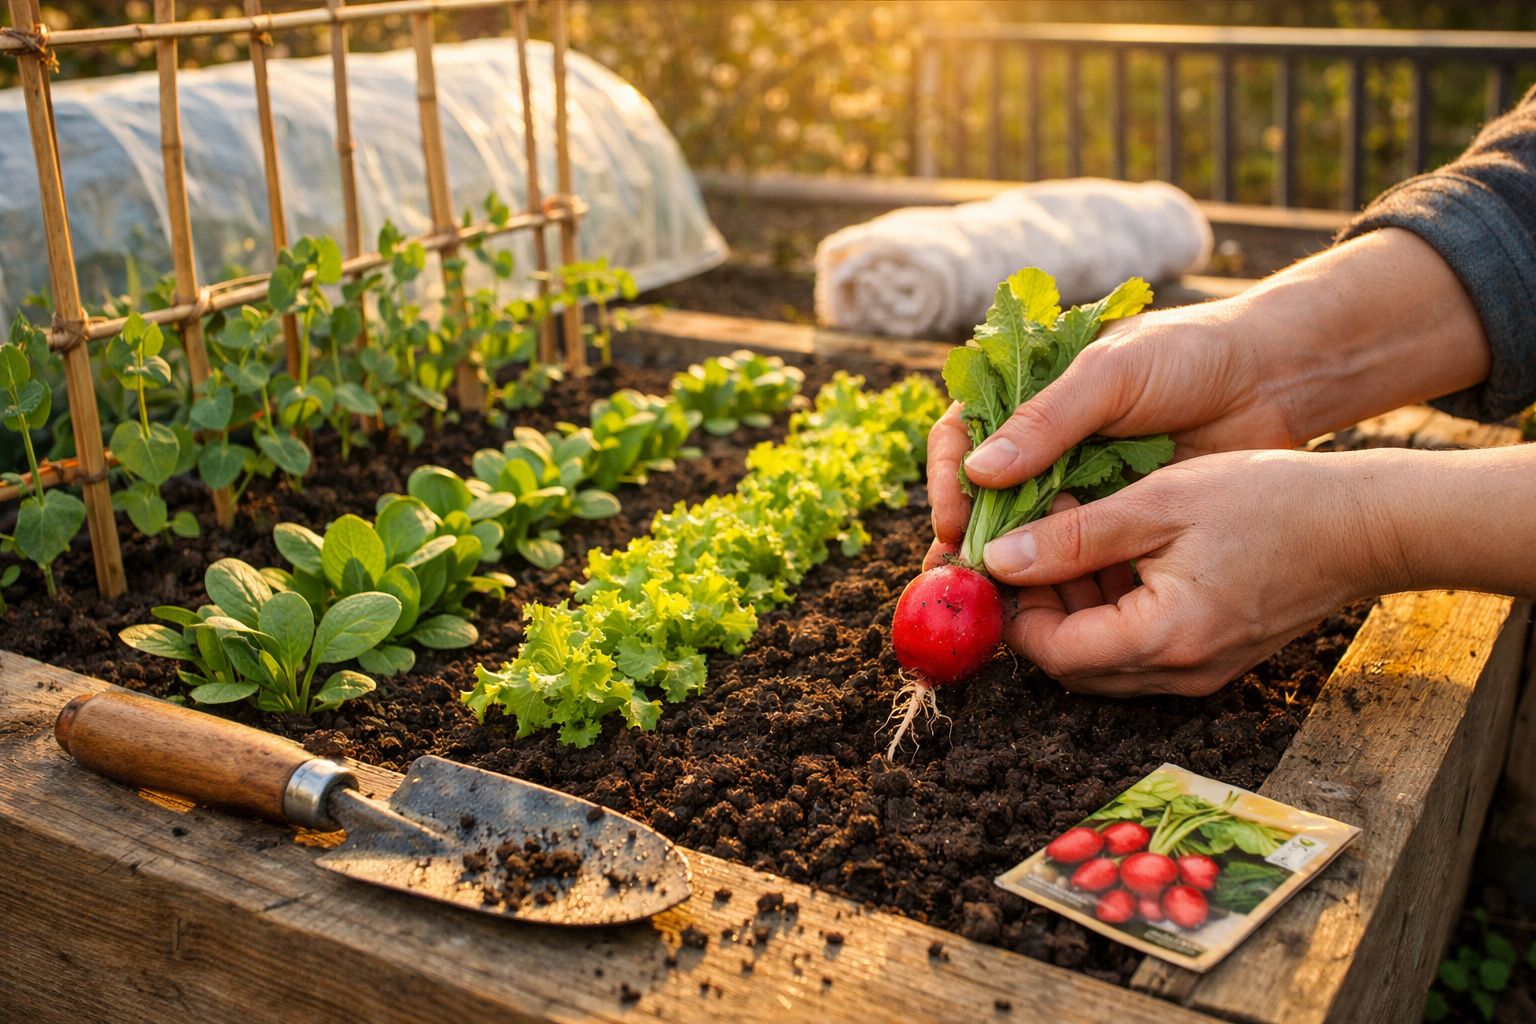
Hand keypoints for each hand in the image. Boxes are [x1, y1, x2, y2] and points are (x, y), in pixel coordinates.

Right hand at [925, 300, 1293, 568]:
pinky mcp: (1111, 516)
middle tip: (956, 579)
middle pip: (979, 494)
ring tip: (991, 600)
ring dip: (1004, 564)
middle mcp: (1039, 442)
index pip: (959, 436)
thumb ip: (1047, 421)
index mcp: (1024, 393)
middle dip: (965, 537)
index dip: (946, 480)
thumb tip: (978, 472)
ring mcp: (1074, 481)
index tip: (954, 522)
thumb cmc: (1187, 353)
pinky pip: (1070, 552)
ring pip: (1020, 529)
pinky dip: (1054, 577)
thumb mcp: (1111, 373)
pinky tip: (1045, 602)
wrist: (1270, 379)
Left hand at [978, 450, 1388, 696]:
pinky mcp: (1213, 657)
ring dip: (1074, 603)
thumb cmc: (1268, 501)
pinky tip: (1115, 549)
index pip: (1052, 652)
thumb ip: (1072, 537)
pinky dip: (1113, 606)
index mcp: (1162, 639)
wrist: (1364, 523)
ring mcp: (1199, 672)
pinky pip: (1140, 647)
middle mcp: (1179, 673)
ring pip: (1103, 656)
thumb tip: (998, 560)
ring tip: (1069, 531)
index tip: (996, 560)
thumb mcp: (1157, 503)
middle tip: (1027, 540)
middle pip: (1073, 663)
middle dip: (1039, 606)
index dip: (1013, 609)